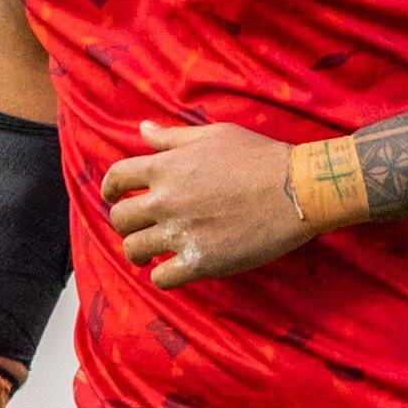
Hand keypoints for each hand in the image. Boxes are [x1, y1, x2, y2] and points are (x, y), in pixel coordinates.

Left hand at [101, 122, 319, 288]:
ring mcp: (181, 232)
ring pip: (134, 250)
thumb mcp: (214, 135)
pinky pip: (162, 278)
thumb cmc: (260, 157)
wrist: (296, 190)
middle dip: (125, 224)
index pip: (116, 178)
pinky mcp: (200, 262)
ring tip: (152, 254)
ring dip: (140, 252)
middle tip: (140, 228)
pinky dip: (163, 276)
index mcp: (166, 166)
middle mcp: (167, 199)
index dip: (111, 190)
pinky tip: (176, 269)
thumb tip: (142, 129)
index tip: (114, 197)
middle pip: (120, 218)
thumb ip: (173, 137)